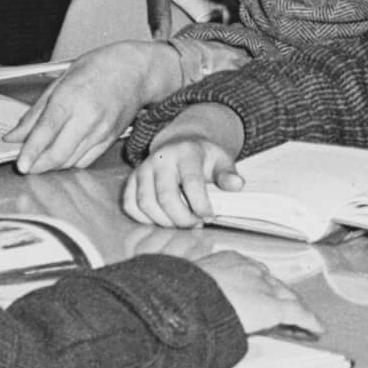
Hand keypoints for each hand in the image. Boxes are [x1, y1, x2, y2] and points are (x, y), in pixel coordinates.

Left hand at [9, 39, 180, 173]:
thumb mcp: (60, 80)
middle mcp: (87, 117)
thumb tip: (16, 134)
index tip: (20, 165)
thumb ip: (36, 112)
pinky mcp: (110, 140)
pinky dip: (70, 162)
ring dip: (53, 165)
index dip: (31, 152)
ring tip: (42, 157)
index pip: (46, 131)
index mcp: (70, 98)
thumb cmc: (99, 68)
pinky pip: (86, 161)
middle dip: (38, 166)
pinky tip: (62, 153)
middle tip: (26, 165)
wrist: (136, 71)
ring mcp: (101, 131)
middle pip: (58, 154)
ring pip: (71, 162)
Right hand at [121, 104, 247, 227]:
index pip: (191, 182)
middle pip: (166, 197)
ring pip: (145, 203)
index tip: (209, 216)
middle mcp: (160, 159)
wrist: (179, 143)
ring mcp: (142, 169)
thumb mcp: (221, 160)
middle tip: (196, 224)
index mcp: (186, 152)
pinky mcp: (131, 179)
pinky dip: (144, 218)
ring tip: (180, 222)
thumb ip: (228, 174)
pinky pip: (130, 204)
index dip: (201, 205)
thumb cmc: (202, 157)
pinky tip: (162, 219)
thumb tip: (237, 185)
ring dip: (164, 221)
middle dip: (182, 219)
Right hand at [193, 250, 321, 337]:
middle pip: (274, 283)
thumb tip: (193, 301)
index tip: (263, 292)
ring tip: (304, 322)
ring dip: (296, 309)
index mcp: (228, 260)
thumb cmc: (181, 293)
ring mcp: (263, 286)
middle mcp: (250, 269)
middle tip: (287, 308)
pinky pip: (299, 314)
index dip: (262, 285)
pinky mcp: (273, 307)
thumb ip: (199, 290)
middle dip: (282, 296)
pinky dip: (310, 321)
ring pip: (288, 298)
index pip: (254, 272)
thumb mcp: (188, 285)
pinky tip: (316, 329)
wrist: (187, 301)